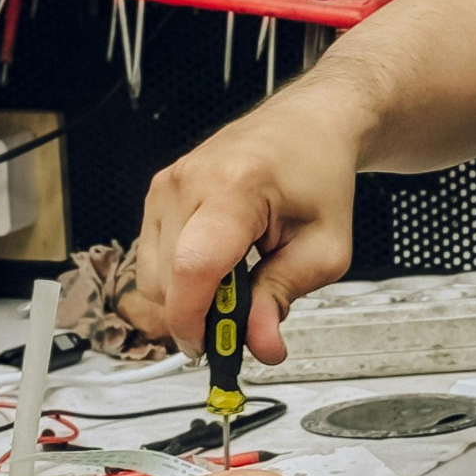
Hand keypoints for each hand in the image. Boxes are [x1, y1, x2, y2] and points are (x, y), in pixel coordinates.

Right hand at [135, 105, 357, 362]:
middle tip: (243, 318)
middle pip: (166, 280)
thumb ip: (285, 297)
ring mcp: (166, 186)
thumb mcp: (324, 248)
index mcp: (235, 187)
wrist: (306, 126)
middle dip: (199, 314)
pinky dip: (179, 277)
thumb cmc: (317, 174)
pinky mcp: (157, 194)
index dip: (195, 319)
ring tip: (236, 283)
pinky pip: (150, 259)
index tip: (210, 348)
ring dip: (188, 297)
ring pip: (151, 276)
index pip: (194, 267)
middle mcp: (189, 182)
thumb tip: (260, 346)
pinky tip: (216, 266)